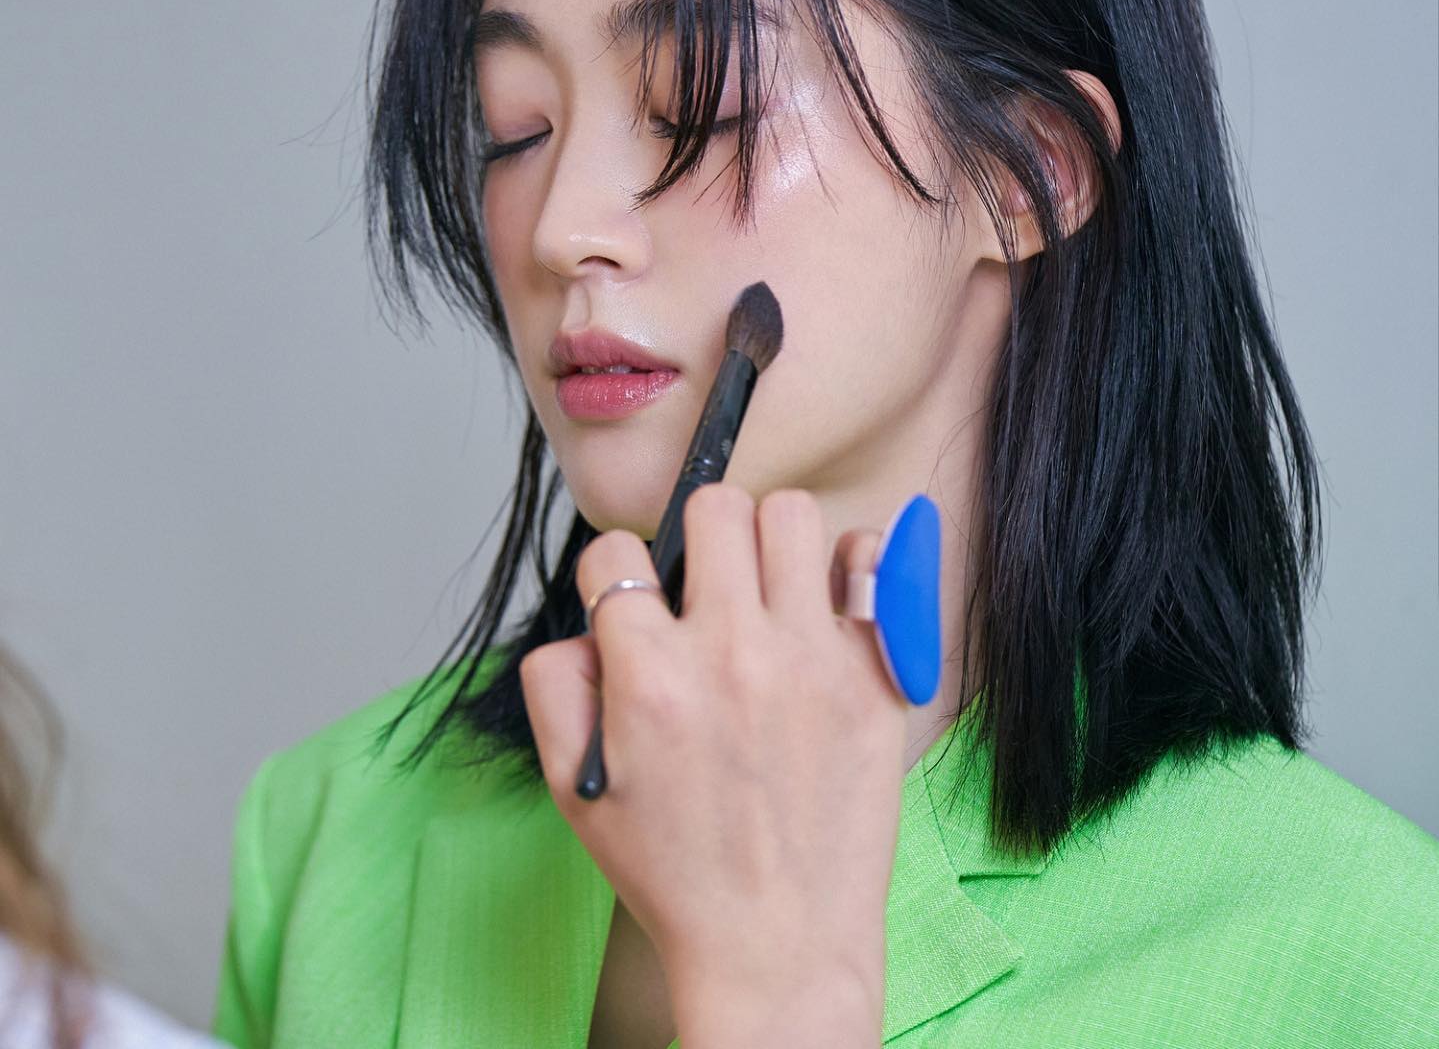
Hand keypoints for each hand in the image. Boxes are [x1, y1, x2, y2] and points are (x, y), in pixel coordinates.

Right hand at [517, 482, 908, 1039]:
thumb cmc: (676, 870)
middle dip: (698, 535)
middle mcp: (731, 653)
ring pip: (791, 515)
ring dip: (769, 541)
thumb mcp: (573, 787)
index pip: (615, 550)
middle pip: (715, 507)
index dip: (613, 571)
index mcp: (649, 678)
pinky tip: (825, 605)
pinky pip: (870, 561)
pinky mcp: (873, 675)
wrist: (776, 945)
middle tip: (706, 585)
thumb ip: (556, 685)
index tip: (632, 598)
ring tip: (766, 588)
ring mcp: (811, 659)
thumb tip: (589, 621)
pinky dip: (847, 566)